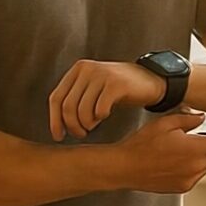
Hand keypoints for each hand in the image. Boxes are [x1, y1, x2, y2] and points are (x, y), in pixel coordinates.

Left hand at [48, 60, 165, 140]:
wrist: (150, 79)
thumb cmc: (119, 88)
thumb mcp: (93, 88)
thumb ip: (77, 99)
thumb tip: (59, 124)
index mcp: (78, 70)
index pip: (56, 98)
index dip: (55, 120)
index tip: (59, 136)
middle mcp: (87, 69)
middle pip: (67, 106)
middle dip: (72, 126)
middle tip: (81, 134)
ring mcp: (102, 75)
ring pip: (82, 110)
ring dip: (86, 125)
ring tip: (92, 127)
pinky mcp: (117, 84)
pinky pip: (100, 109)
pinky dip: (100, 118)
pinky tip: (105, 116)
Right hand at [112, 111, 205, 193]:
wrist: (124, 168)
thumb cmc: (142, 142)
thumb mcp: (165, 122)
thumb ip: (188, 119)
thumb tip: (203, 119)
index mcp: (193, 150)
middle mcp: (195, 168)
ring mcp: (189, 180)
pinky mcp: (182, 187)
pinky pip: (200, 173)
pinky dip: (204, 163)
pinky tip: (201, 154)